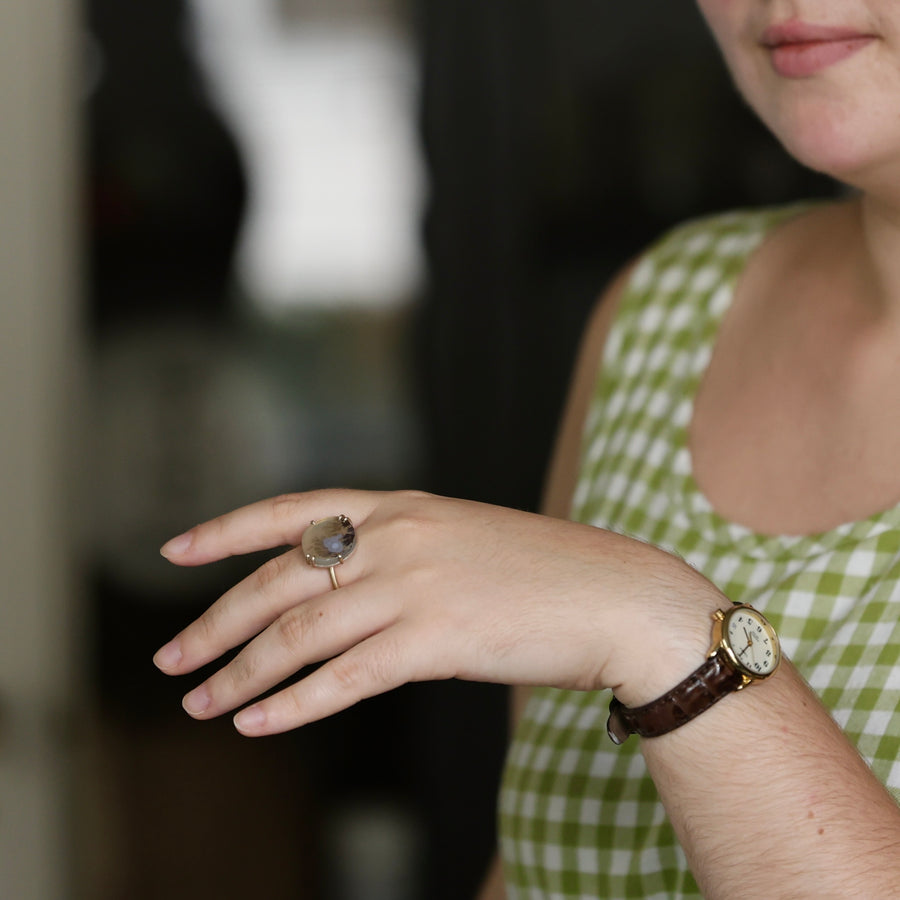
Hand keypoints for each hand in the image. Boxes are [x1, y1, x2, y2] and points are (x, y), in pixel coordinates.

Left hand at [153, 489, 719, 735]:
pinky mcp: (434, 640)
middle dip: (214, 625)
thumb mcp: (459, 538)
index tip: (173, 552)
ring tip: (202, 705)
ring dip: (240, 675)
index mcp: (399, 506)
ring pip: (297, 635)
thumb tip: (342, 590)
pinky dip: (293, 706)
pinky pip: (344, 679)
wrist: (616, 594)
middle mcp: (395, 537)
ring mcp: (412, 586)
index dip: (224, 531)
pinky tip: (259, 724)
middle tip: (171, 661)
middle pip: (277, 583)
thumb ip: (399, 552)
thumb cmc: (544, 570)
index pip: (289, 512)